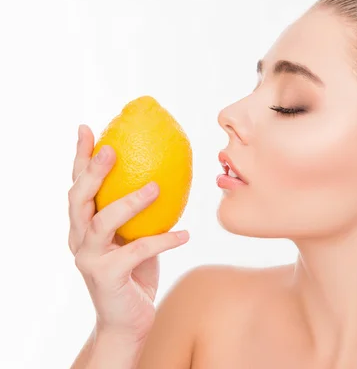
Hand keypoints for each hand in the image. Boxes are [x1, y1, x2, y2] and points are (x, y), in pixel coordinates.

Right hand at [68, 124, 188, 341]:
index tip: (88, 129)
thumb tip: (166, 175)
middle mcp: (79, 239)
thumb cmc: (134, 273)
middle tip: (112, 149)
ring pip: (103, 222)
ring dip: (130, 202)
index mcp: (83, 226)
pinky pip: (138, 252)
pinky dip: (164, 241)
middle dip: (92, 171)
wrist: (128, 321)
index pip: (77, 186)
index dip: (80, 157)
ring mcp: (90, 259)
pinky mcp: (107, 277)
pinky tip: (185, 233)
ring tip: (156, 187)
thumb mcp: (135, 237)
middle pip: (79, 199)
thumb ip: (140, 212)